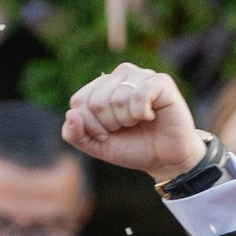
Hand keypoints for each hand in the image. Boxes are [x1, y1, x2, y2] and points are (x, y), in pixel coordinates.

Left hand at [60, 63, 205, 179]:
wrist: (165, 159)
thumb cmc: (131, 148)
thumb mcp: (96, 146)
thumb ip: (75, 134)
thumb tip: (70, 114)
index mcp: (101, 87)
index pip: (79, 101)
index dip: (90, 126)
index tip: (106, 134)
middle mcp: (120, 76)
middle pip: (96, 101)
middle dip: (109, 125)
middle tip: (125, 129)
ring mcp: (141, 76)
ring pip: (117, 98)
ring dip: (127, 120)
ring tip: (138, 122)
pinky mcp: (160, 81)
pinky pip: (139, 95)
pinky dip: (141, 113)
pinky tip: (150, 116)